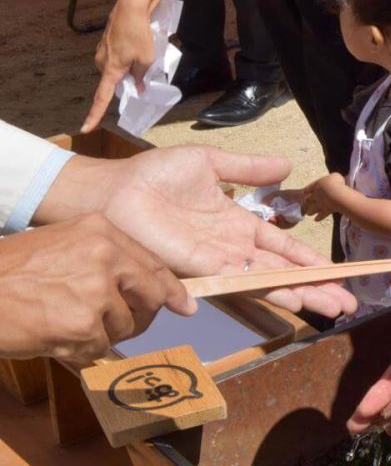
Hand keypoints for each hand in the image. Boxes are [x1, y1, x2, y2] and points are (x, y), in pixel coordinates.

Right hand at [0, 215, 193, 361]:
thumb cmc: (10, 271)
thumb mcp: (62, 243)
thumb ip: (104, 258)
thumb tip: (146, 288)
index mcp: (102, 232)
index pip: (153, 263)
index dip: (170, 289)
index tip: (182, 305)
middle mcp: (106, 256)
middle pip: (151, 296)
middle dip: (141, 315)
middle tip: (123, 325)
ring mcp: (97, 291)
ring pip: (125, 326)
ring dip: (102, 334)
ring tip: (67, 324)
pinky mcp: (83, 325)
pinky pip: (100, 347)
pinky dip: (81, 350)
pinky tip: (56, 337)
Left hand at [43, 146, 356, 318]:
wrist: (116, 190)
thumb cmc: (156, 175)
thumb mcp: (211, 162)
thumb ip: (248, 168)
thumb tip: (287, 165)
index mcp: (239, 224)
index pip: (283, 247)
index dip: (310, 260)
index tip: (338, 272)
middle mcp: (234, 249)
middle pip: (285, 271)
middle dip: (318, 287)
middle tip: (348, 303)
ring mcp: (220, 261)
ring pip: (270, 282)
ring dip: (303, 295)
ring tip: (333, 308)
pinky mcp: (202, 268)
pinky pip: (243, 282)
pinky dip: (271, 291)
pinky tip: (295, 299)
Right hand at [83, 0, 155, 132]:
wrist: (130, 7)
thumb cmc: (139, 34)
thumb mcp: (147, 59)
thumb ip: (142, 75)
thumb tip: (138, 86)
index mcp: (110, 71)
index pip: (101, 98)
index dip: (94, 114)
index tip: (86, 128)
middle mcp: (101, 63)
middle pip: (114, 80)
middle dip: (127, 81)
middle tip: (144, 73)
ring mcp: (102, 52)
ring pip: (117, 68)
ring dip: (129, 66)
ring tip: (143, 54)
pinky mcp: (106, 43)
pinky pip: (117, 57)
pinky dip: (127, 56)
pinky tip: (137, 46)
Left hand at [301, 173, 346, 220]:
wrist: (337, 195)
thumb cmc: (336, 183)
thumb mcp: (335, 176)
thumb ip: (332, 179)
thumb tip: (334, 180)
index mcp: (317, 186)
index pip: (309, 188)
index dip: (307, 190)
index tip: (304, 192)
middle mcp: (316, 195)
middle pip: (308, 199)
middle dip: (306, 201)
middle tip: (304, 203)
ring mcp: (320, 204)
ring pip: (312, 209)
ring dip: (310, 211)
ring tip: (308, 213)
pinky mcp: (325, 211)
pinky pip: (320, 215)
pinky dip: (318, 217)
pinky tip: (316, 219)